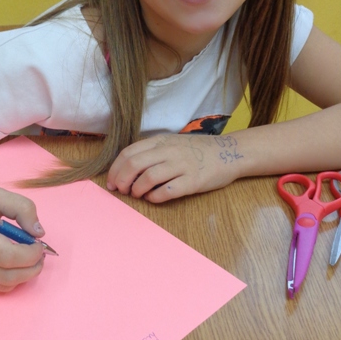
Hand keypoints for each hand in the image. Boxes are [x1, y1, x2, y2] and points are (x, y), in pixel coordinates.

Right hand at [0, 187, 46, 291]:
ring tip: (30, 258)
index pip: (8, 257)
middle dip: (32, 268)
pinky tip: (15, 263)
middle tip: (40, 254)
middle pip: (8, 276)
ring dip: (24, 275)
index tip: (39, 245)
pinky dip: (11, 278)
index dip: (30, 255)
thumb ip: (22, 208)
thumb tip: (39, 233)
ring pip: (3, 285)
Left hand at [106, 134, 245, 202]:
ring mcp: (181, 165)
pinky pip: (167, 191)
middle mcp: (169, 151)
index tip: (111, 182)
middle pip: (134, 164)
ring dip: (137, 190)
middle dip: (121, 180)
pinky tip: (153, 198)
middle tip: (120, 191)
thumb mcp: (172, 143)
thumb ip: (152, 152)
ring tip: (137, 194)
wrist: (229, 153)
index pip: (129, 152)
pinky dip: (155, 197)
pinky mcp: (193, 181)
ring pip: (148, 177)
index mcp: (161, 141)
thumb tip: (126, 168)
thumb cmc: (196, 150)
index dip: (115, 169)